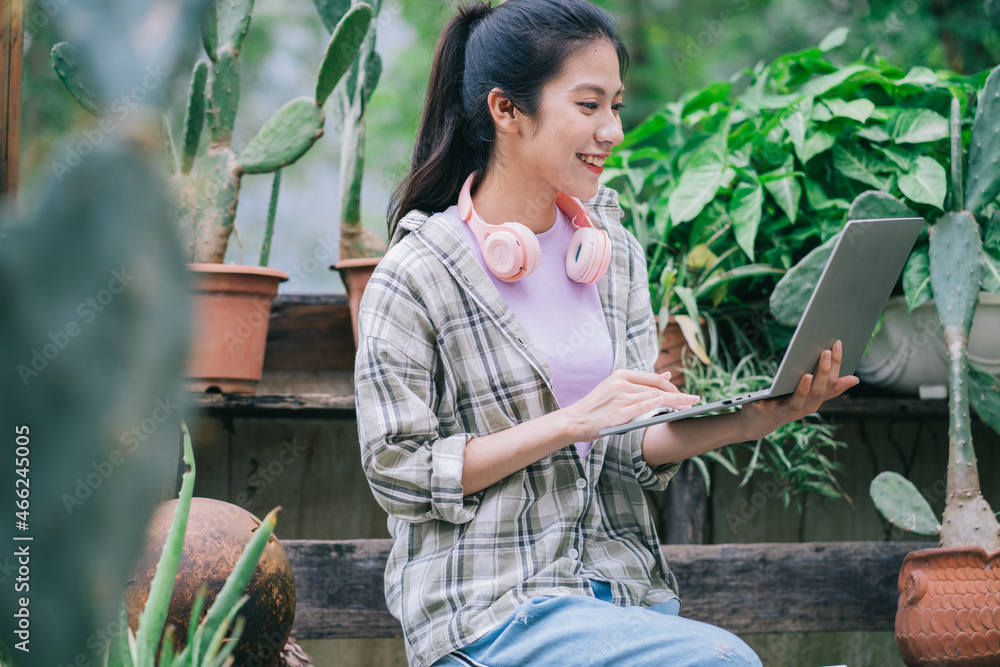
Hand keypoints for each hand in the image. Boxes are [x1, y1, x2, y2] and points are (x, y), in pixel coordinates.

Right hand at [561, 368, 699, 440]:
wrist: (574, 420)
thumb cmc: (597, 407)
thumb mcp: (616, 388)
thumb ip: (641, 383)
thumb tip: (667, 374)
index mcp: (620, 375)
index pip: (652, 378)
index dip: (671, 386)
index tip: (683, 394)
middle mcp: (620, 384)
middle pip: (656, 388)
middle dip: (678, 395)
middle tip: (694, 400)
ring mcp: (618, 398)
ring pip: (652, 398)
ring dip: (673, 402)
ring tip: (688, 407)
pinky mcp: (617, 413)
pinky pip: (639, 407)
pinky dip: (653, 404)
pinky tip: (666, 404)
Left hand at [740, 339, 859, 440]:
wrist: (759, 423)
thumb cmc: (786, 404)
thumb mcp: (809, 396)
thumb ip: (830, 388)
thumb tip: (855, 379)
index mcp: (815, 401)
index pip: (831, 383)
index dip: (836, 364)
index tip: (837, 344)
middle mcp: (804, 407)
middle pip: (818, 391)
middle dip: (823, 372)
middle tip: (825, 352)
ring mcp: (786, 411)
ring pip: (799, 401)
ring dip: (803, 389)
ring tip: (806, 375)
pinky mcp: (766, 412)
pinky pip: (767, 408)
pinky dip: (765, 403)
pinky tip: (762, 396)